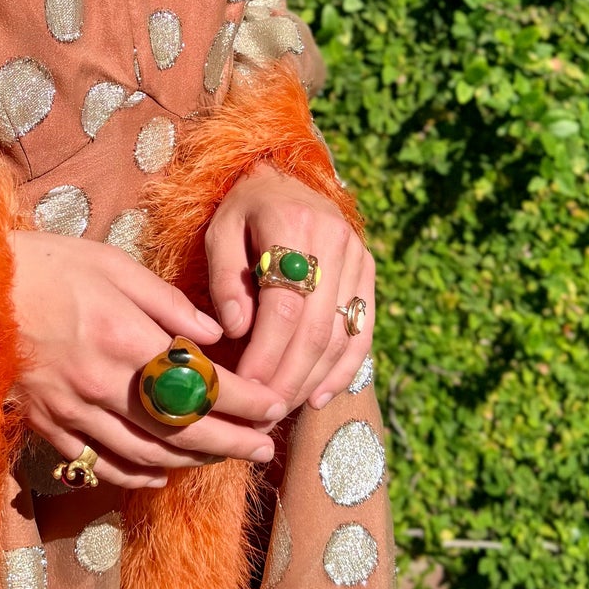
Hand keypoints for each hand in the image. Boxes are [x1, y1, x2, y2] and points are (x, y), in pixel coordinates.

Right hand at [9, 231, 286, 488]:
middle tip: (265, 451)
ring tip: (224, 458)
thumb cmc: (50, 265)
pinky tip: (161, 470)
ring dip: (192, 461)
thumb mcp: (114, 265)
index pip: (201, 383)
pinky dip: (137, 474)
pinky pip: (100, 464)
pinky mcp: (49, 424)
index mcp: (124, 338)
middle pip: (181, 430)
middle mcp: (103, 384)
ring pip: (146, 454)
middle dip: (231, 443)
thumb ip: (168, 304)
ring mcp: (73, 410)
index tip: (275, 407)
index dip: (245, 400)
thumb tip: (216, 335)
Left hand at [206, 165, 374, 412]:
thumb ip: (225, 278)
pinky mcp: (368, 271)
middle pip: (316, 329)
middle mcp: (335, 241)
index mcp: (293, 227)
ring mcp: (357, 257)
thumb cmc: (243, 209)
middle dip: (288, 378)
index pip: (283, 307)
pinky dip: (343, 369)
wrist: (286, 176)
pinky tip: (318, 397)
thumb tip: (237, 330)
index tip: (245, 388)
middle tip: (263, 412)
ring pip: (341, 335)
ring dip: (312, 380)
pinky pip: (361, 331)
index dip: (266, 354)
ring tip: (283, 409)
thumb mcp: (220, 231)